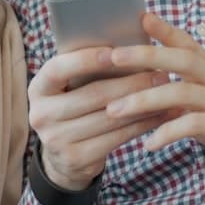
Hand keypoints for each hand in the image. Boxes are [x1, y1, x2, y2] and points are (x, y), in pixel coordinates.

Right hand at [28, 45, 168, 190]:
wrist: (61, 156)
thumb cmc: (73, 107)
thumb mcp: (68, 88)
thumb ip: (85, 70)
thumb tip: (127, 46)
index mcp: (38, 89)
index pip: (58, 69)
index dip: (85, 60)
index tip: (115, 51)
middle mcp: (41, 114)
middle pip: (92, 95)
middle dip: (131, 82)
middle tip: (160, 72)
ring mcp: (56, 140)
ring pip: (109, 118)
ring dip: (143, 104)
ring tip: (167, 92)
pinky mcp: (76, 158)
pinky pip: (117, 138)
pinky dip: (142, 125)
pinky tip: (160, 116)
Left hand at [105, 13, 204, 174]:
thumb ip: (180, 83)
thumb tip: (140, 76)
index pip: (186, 42)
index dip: (164, 28)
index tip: (141, 17)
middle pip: (182, 59)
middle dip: (146, 55)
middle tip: (113, 57)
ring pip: (182, 93)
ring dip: (144, 101)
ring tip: (115, 110)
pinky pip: (194, 125)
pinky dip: (168, 133)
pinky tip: (148, 143)